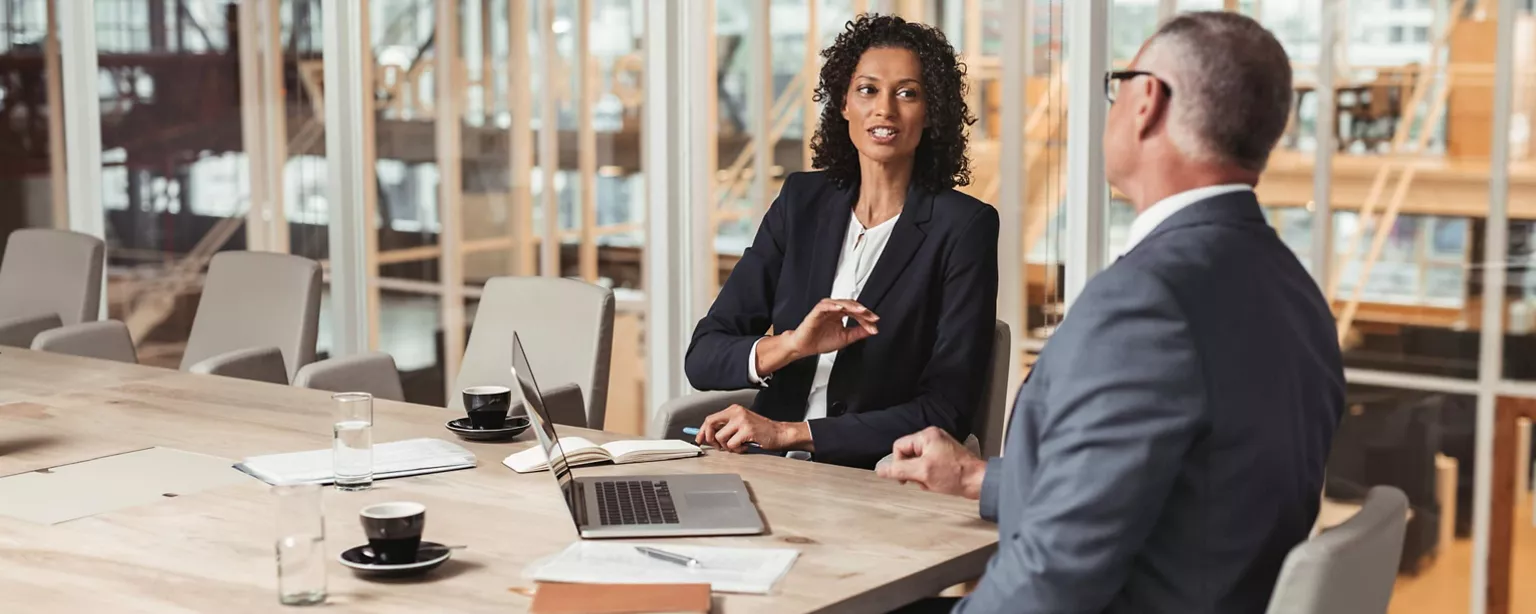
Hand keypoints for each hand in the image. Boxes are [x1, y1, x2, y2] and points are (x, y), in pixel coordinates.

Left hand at [695, 404, 811, 452]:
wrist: (779, 433)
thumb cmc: (760, 431)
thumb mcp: (740, 424)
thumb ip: (725, 427)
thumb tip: (707, 435)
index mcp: (733, 409)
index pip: (710, 419)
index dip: (702, 431)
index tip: (699, 439)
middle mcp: (736, 412)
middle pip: (711, 425)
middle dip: (711, 439)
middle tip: (719, 446)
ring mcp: (742, 421)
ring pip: (721, 438)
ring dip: (728, 447)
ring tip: (738, 446)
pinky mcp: (747, 430)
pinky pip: (732, 445)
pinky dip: (737, 450)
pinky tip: (745, 447)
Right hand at [787, 299, 879, 356]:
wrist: (804, 347)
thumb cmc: (820, 341)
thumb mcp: (845, 338)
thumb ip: (858, 333)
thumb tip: (872, 330)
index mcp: (840, 315)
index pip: (856, 312)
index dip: (866, 317)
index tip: (875, 323)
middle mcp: (834, 310)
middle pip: (851, 305)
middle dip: (862, 311)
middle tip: (871, 317)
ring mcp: (825, 310)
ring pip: (840, 302)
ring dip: (851, 306)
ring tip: (861, 311)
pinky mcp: (816, 312)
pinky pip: (824, 305)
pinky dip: (833, 305)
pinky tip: (840, 308)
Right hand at [876, 427, 986, 498]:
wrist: (979, 482)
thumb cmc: (955, 475)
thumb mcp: (923, 472)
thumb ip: (899, 470)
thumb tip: (880, 470)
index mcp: (927, 435)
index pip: (899, 447)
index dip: (899, 464)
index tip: (905, 479)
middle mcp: (933, 437)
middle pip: (908, 455)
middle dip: (913, 471)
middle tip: (923, 480)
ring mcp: (940, 446)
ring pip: (918, 462)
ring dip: (921, 476)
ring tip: (933, 482)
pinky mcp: (946, 456)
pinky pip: (928, 465)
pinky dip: (929, 476)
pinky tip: (938, 483)